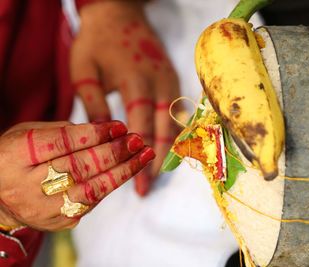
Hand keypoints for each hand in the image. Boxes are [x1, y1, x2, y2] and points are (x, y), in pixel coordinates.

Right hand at [0, 121, 153, 230]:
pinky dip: (112, 184)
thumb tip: (109, 128)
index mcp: (14, 156)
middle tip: (137, 140)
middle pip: (79, 167)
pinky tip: (128, 170)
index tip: (119, 126)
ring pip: (90, 190)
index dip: (94, 134)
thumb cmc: (20, 156)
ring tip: (144, 155)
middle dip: (114, 152)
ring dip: (123, 171)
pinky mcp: (57, 222)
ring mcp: (42, 209)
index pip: (60, 143)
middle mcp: (26, 186)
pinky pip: (91, 203)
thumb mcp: (31, 133)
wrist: (1, 195)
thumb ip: (65, 131)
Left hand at [70, 1, 180, 195]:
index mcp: (135, 79)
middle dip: (156, 161)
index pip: (141, 125)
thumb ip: (94, 103)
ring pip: (175, 123)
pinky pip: (178, 112)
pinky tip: (167, 150)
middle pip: (163, 129)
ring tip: (157, 174)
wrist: (119, 15)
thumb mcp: (84, 70)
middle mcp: (158, 82)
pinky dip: (173, 134)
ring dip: (167, 151)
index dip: (138, 155)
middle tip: (147, 187)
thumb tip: (103, 137)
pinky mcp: (173, 80)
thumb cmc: (97, 43)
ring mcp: (170, 80)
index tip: (135, 181)